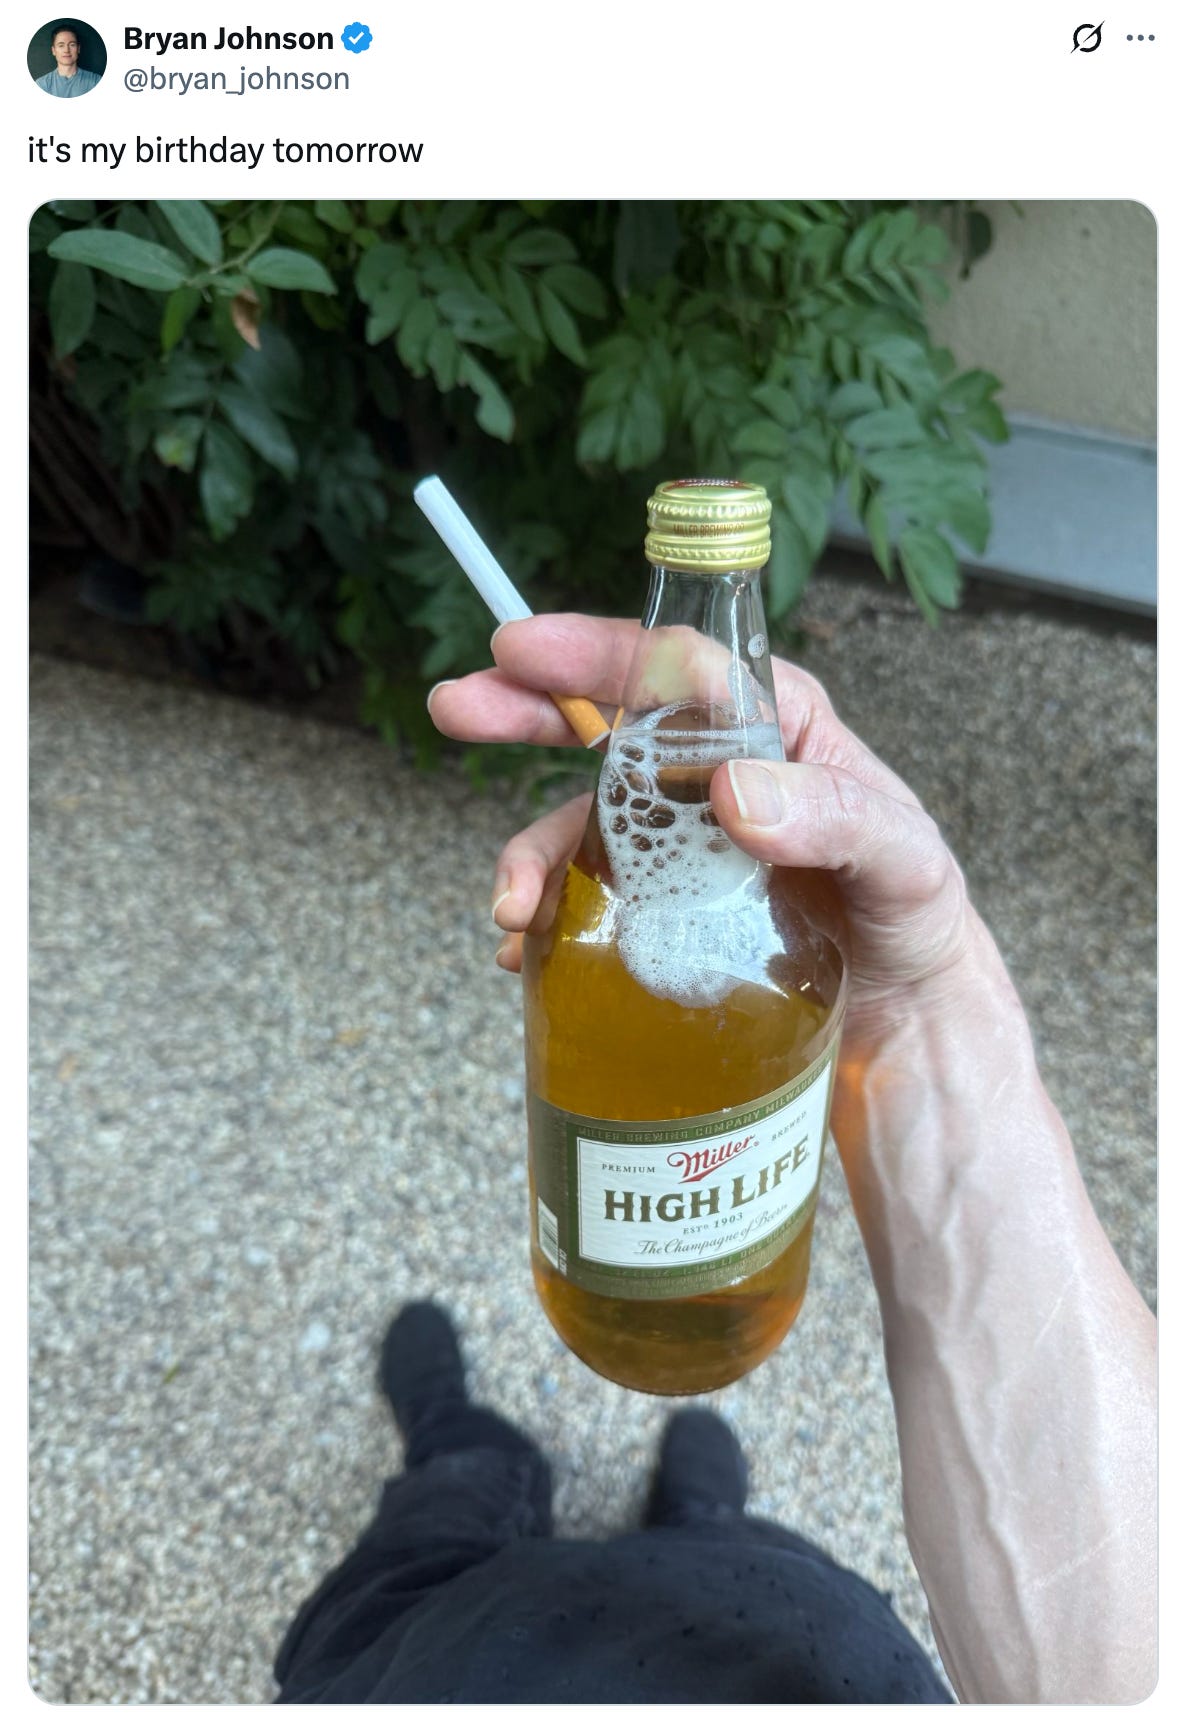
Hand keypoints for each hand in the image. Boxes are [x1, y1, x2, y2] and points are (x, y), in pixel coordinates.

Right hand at [429, 614, 991, 1043]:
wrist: (907, 1021)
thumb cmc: (912, 918)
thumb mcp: (902, 860)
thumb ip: (834, 817)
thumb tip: (733, 791)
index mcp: (775, 732)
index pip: (681, 669)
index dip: (598, 650)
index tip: (522, 646)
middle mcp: (715, 778)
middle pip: (608, 725)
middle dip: (527, 710)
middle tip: (457, 705)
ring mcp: (682, 847)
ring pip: (584, 825)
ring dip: (532, 855)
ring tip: (510, 909)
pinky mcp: (660, 913)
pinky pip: (587, 902)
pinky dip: (548, 923)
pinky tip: (526, 954)